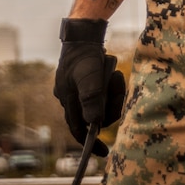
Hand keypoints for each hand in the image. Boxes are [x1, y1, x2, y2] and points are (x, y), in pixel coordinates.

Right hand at [53, 18, 126, 154]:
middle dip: (110, 103)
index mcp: (68, 100)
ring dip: (112, 89)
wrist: (84, 32)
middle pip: (95, 114)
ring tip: (114, 73)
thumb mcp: (89, 77)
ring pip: (102, 101)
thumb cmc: (85, 55)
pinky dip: (111, 82)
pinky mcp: (87, 79)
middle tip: (117, 85)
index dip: (90, 143)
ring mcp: (78, 88)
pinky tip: (111, 69)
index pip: (78, 129)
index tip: (104, 152)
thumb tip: (95, 124)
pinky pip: (103, 89)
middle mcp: (71, 97)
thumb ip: (92, 99)